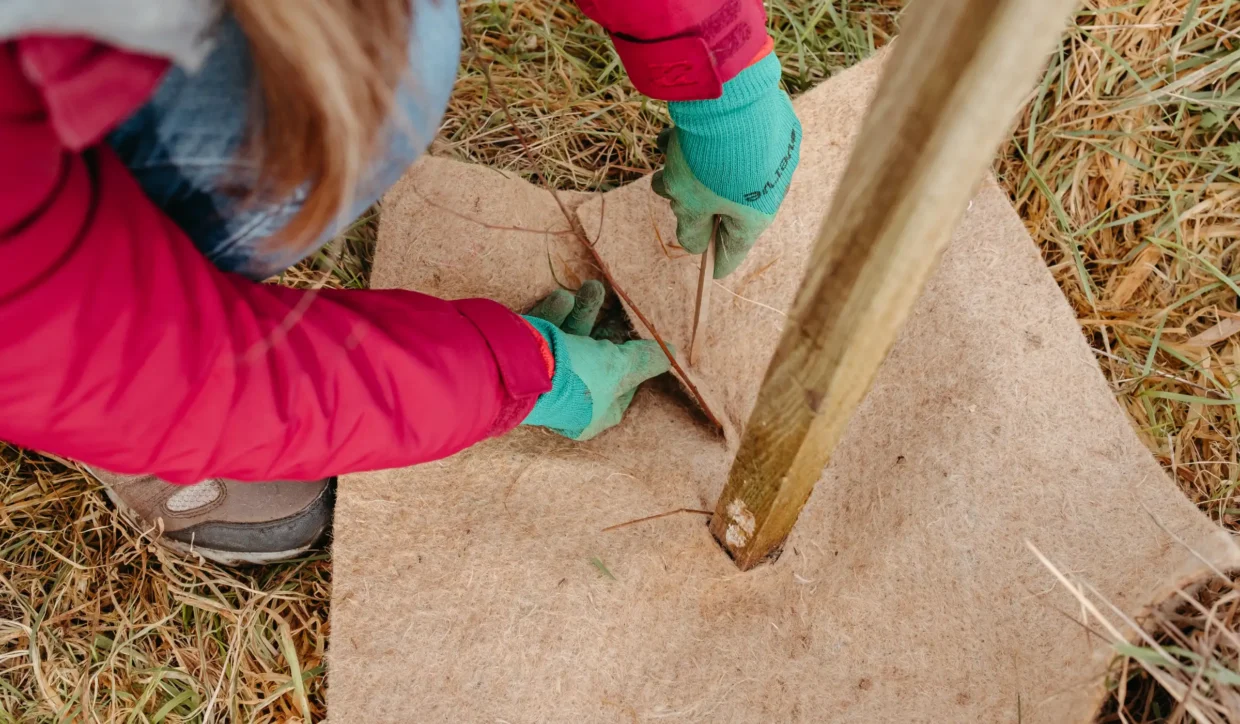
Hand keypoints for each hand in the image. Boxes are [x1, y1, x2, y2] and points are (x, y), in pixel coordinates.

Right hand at [521, 281, 671, 440]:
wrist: (514, 366)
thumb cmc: (575, 376)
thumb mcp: (618, 367)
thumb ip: (644, 359)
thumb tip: (670, 355)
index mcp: (593, 413)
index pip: (623, 390)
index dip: (634, 364)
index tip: (642, 340)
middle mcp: (570, 397)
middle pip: (598, 359)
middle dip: (608, 327)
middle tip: (619, 303)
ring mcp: (547, 375)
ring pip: (573, 340)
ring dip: (584, 312)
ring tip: (592, 286)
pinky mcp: (527, 354)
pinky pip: (547, 332)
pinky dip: (556, 314)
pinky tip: (563, 297)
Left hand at [652, 53, 800, 277]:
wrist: (730, 94)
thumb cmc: (708, 159)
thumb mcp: (689, 200)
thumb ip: (690, 227)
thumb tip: (693, 245)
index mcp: (755, 216)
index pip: (735, 249)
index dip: (718, 261)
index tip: (712, 273)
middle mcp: (770, 188)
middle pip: (724, 206)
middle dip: (690, 200)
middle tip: (665, 190)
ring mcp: (772, 154)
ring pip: (724, 173)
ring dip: (690, 169)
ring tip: (666, 157)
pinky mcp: (769, 123)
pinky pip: (733, 143)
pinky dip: (704, 144)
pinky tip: (675, 134)